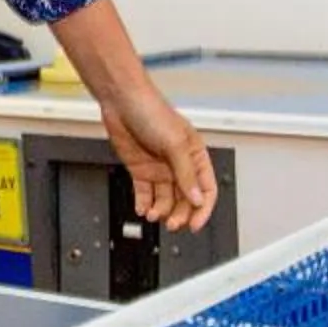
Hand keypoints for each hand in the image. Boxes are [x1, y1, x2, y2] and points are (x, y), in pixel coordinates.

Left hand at [100, 90, 217, 232]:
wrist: (121, 101)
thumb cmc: (151, 111)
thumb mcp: (175, 144)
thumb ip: (186, 174)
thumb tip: (197, 198)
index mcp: (195, 155)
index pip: (206, 188)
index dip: (203, 209)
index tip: (195, 224)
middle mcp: (178, 164)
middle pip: (185, 198)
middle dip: (180, 213)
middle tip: (172, 223)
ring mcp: (159, 168)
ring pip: (165, 199)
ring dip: (161, 211)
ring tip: (154, 215)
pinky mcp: (140, 170)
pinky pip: (145, 194)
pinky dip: (144, 204)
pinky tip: (143, 210)